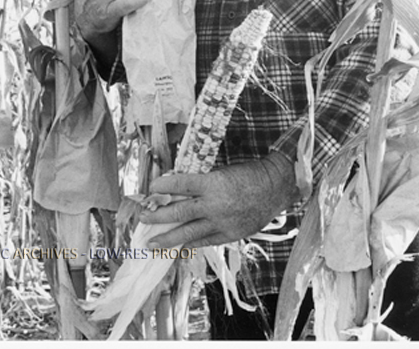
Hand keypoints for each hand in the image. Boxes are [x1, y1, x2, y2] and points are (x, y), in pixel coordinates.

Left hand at [138, 152, 298, 247]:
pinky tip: (179, 247)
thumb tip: (179, 190)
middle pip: (179, 212)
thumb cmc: (249, 174)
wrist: (275, 187)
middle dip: (158, 215)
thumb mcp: (223, 172)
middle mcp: (214, 204)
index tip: (151, 187)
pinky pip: (205, 241)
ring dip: (167, 238)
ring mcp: (221, 222)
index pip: (181, 184)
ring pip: (188, 232)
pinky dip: (190, 244)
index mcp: (213, 183)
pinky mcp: (229, 234)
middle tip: (143, 218)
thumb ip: (203, 183)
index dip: (164, 186)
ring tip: (152, 242)